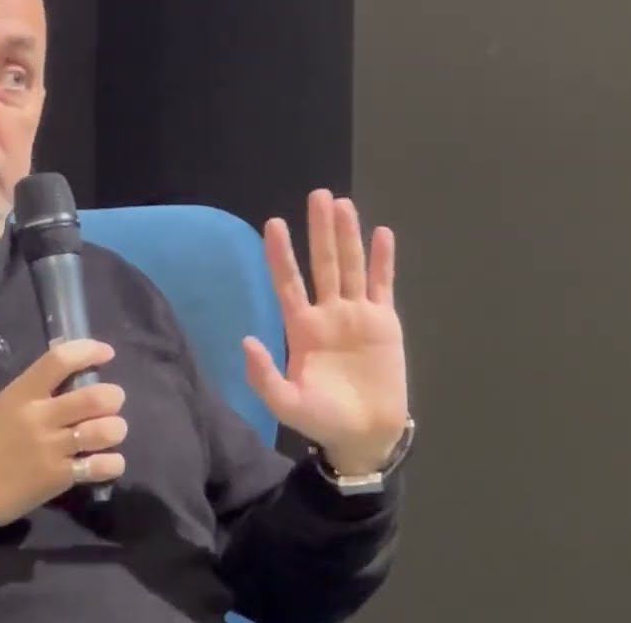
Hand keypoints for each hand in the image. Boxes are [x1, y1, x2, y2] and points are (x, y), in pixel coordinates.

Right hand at [0, 339, 127, 525]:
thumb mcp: (1, 406)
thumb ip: (34, 390)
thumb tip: (70, 374)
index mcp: (22, 394)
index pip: (60, 360)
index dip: (89, 351)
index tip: (106, 353)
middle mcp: (39, 418)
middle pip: (94, 397)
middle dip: (113, 397)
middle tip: (111, 402)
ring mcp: (51, 449)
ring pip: (104, 431)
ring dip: (116, 429)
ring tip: (110, 432)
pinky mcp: (59, 478)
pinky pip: (101, 466)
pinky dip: (112, 462)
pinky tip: (106, 461)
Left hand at [243, 189, 408, 475]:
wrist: (364, 435)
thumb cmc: (322, 420)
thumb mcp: (287, 403)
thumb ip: (264, 376)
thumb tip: (246, 341)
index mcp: (301, 328)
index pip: (289, 283)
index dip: (281, 255)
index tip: (274, 224)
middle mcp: (328, 313)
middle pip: (323, 264)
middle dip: (320, 231)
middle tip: (318, 195)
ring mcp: (357, 315)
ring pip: (351, 267)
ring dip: (348, 236)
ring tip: (343, 204)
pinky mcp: (384, 322)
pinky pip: (382, 285)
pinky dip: (383, 260)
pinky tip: (382, 234)